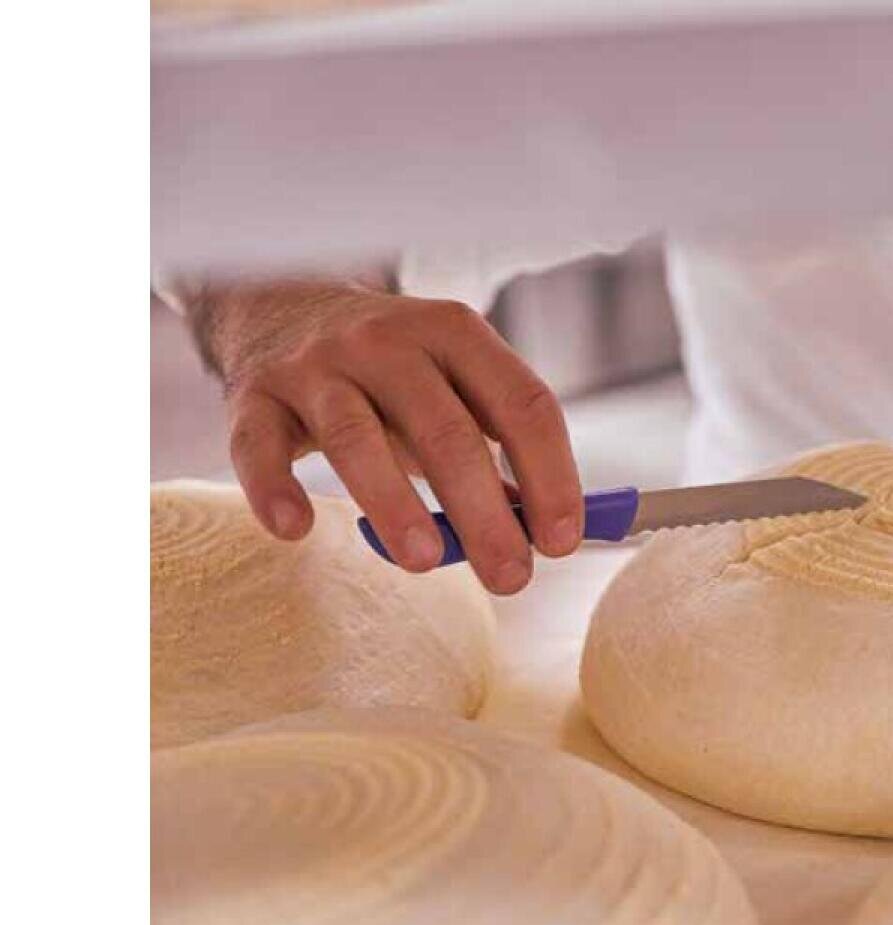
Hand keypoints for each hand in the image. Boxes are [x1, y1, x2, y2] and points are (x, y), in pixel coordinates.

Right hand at [200, 280, 582, 594]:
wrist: (281, 305)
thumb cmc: (391, 372)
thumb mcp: (454, 385)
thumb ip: (498, 447)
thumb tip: (547, 532)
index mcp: (457, 334)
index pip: (523, 404)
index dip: (551, 474)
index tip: (562, 539)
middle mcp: (388, 341)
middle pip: (446, 431)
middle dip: (484, 512)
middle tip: (511, 577)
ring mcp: (317, 365)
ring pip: (355, 438)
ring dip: (394, 505)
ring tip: (428, 562)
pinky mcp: (254, 394)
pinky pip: (257, 445)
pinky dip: (273, 488)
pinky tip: (296, 528)